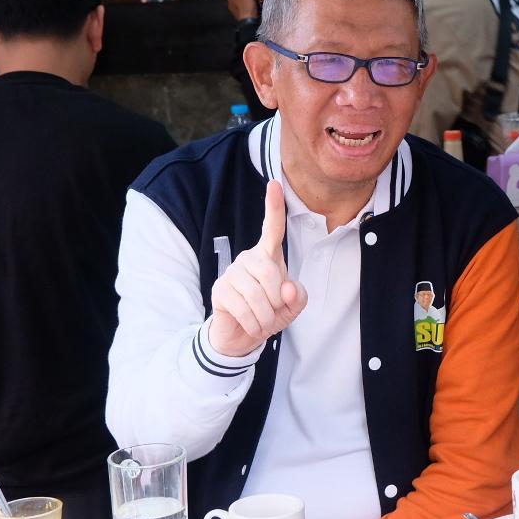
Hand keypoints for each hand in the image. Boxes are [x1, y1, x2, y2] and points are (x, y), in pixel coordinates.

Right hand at [208, 181, 307, 357]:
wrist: (242, 336)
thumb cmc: (269, 314)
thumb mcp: (292, 306)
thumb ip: (298, 296)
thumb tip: (287, 289)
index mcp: (268, 256)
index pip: (272, 228)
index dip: (274, 206)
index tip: (274, 183)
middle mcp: (248, 258)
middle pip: (271, 273)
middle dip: (278, 300)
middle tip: (274, 312)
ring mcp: (232, 273)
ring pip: (258, 295)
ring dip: (266, 316)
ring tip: (263, 321)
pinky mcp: (220, 290)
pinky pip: (244, 309)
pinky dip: (254, 324)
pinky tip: (251, 325)